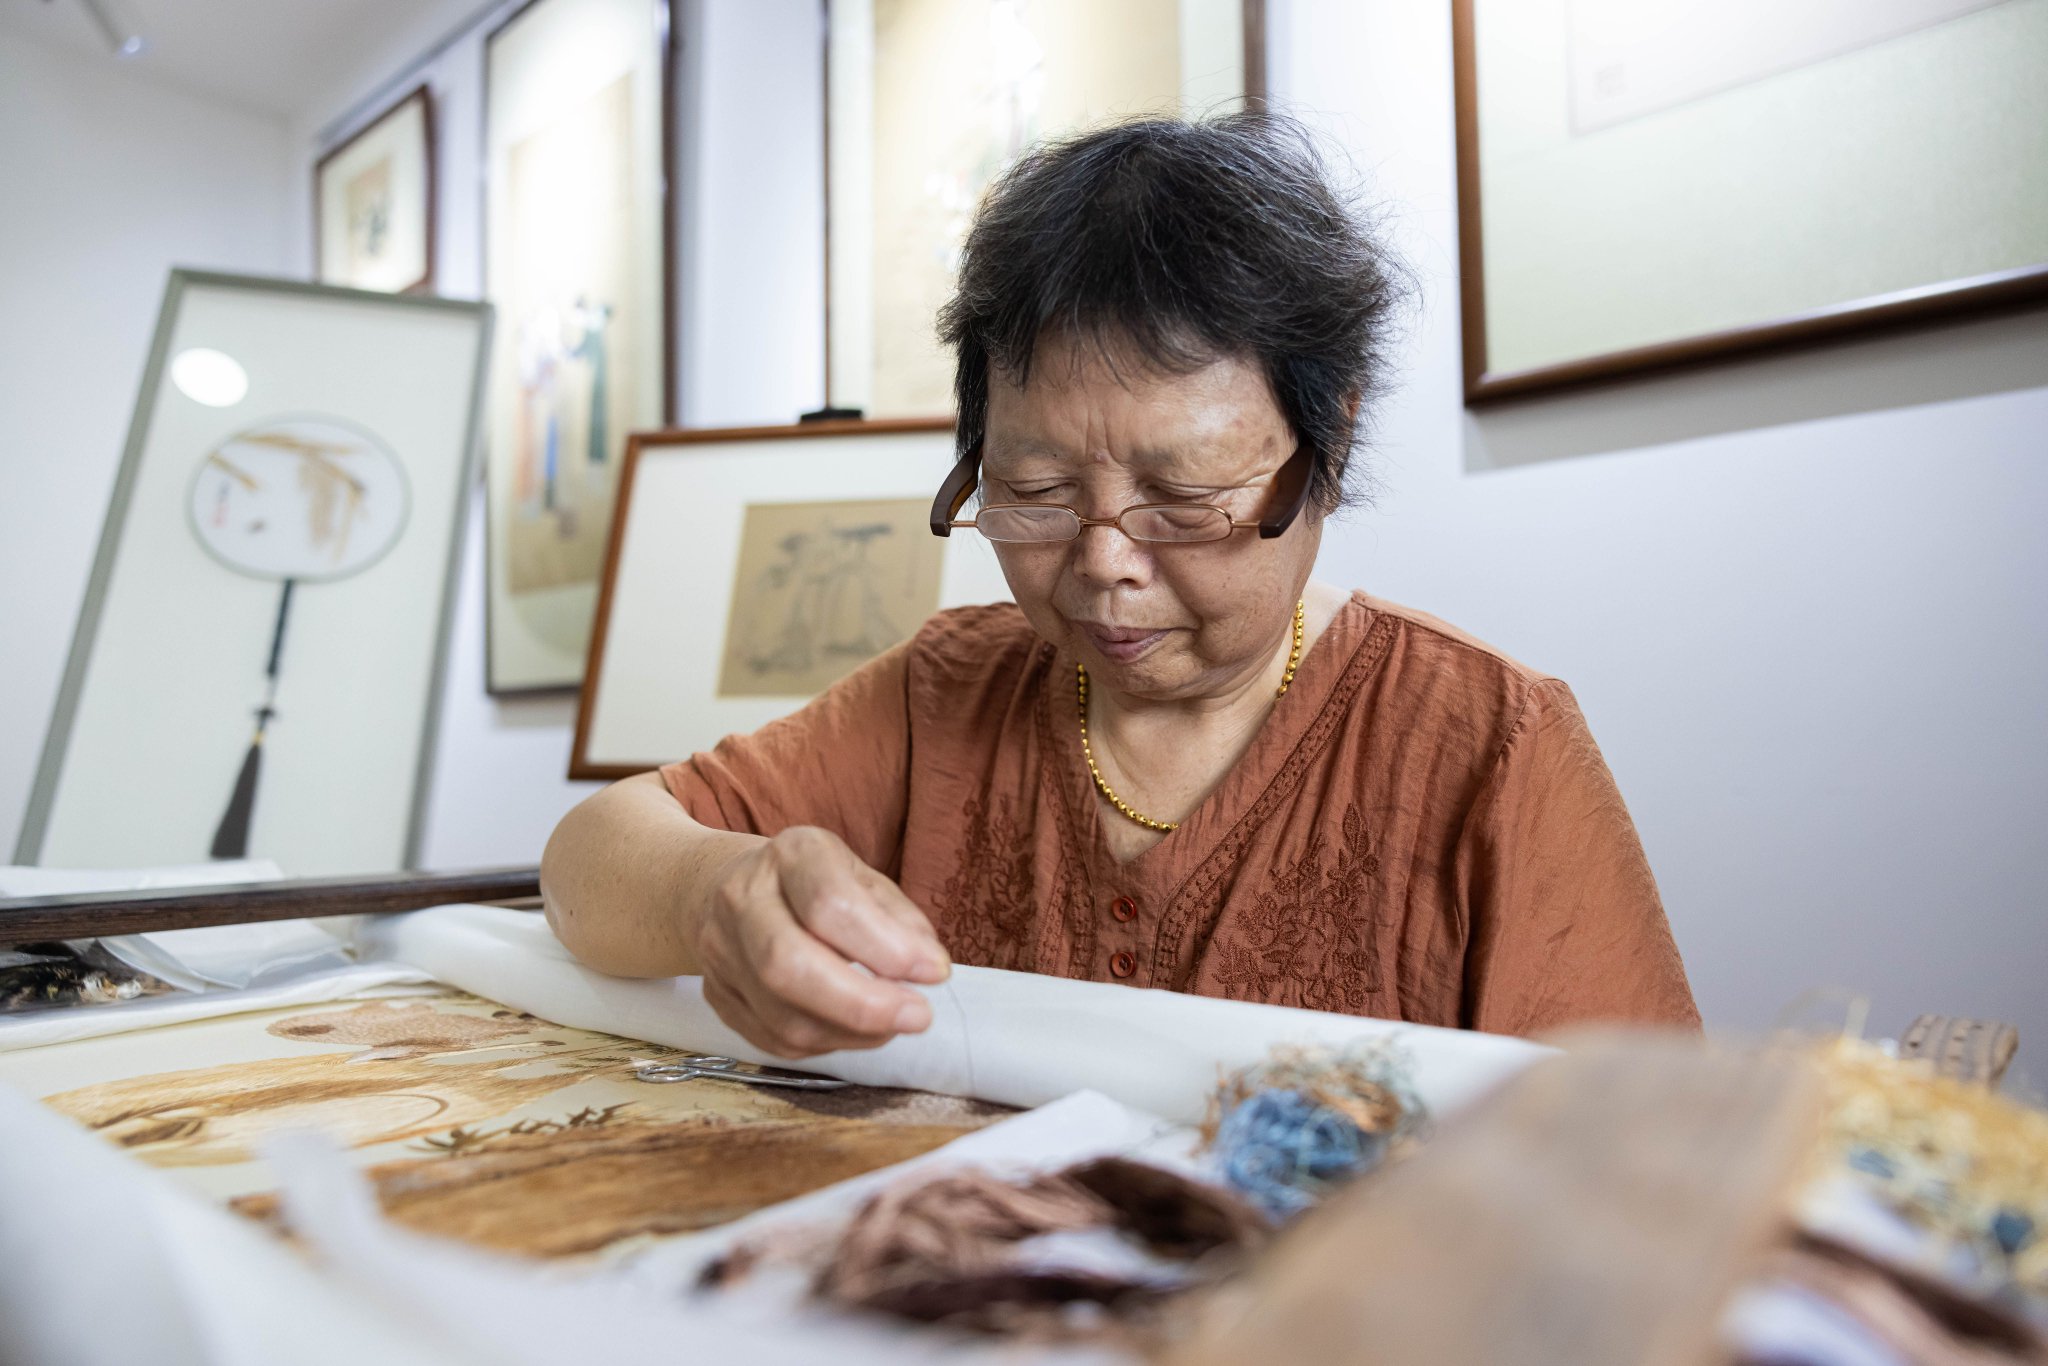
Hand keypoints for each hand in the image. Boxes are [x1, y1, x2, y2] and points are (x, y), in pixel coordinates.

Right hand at [690, 826, 950, 1056]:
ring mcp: (720, 952)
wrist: (733, 888)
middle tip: (917, 1016)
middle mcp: (742, 899)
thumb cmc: (814, 884)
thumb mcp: (862, 877)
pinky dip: (828, 1044)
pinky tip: (857, 1030)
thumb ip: (899, 918)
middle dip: (861, 1003)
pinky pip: (774, 1040)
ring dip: (852, 1032)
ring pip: (782, 1016)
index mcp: (790, 855)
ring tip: (893, 1023)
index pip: (828, 904)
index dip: (886, 946)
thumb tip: (929, 967)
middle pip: (787, 965)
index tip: (935, 972)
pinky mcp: (717, 996)